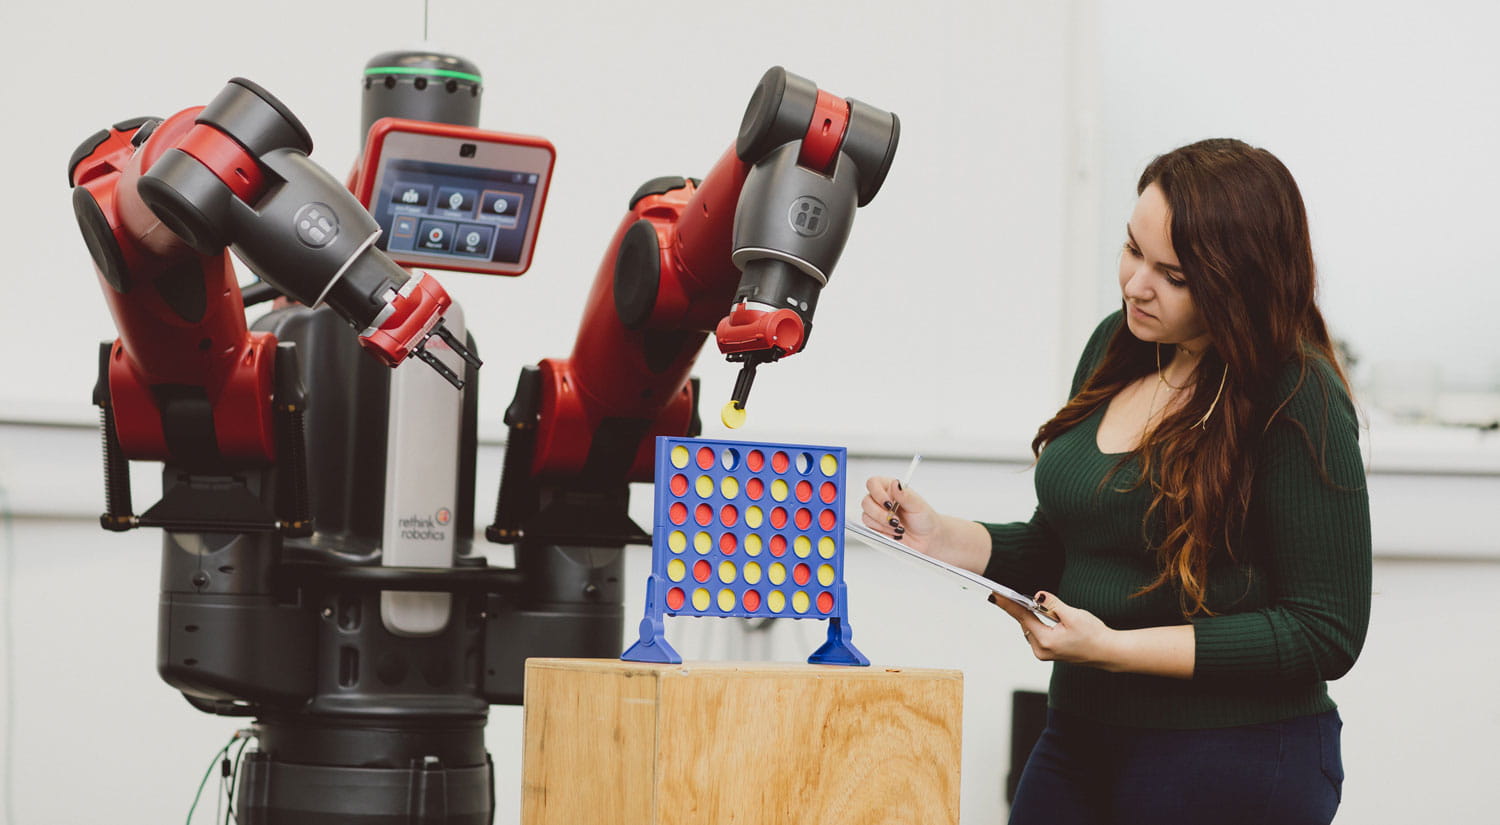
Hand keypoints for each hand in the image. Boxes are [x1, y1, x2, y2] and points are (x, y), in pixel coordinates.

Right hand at [860, 475, 938, 552]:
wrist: (927, 538)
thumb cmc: (924, 518)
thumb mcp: (918, 505)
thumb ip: (905, 495)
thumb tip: (896, 484)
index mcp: (890, 488)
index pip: (873, 483)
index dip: (877, 493)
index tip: (888, 504)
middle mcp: (881, 500)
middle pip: (866, 502)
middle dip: (880, 514)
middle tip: (895, 520)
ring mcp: (877, 514)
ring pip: (866, 517)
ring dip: (883, 524)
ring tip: (899, 528)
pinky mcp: (876, 528)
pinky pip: (871, 529)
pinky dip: (884, 532)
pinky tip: (895, 533)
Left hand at [989, 590, 1119, 669]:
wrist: (1107, 652)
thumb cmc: (1094, 634)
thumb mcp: (1073, 615)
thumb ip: (1052, 605)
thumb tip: (1037, 596)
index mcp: (1046, 641)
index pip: (1022, 617)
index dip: (1008, 604)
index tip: (995, 594)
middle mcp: (1041, 650)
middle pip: (1025, 623)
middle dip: (1022, 608)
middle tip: (1010, 593)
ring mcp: (1044, 653)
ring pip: (1030, 628)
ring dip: (1031, 616)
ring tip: (1034, 604)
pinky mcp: (1049, 653)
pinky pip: (1036, 634)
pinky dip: (1037, 624)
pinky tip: (1040, 615)